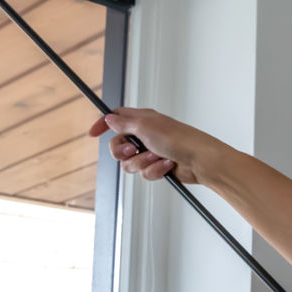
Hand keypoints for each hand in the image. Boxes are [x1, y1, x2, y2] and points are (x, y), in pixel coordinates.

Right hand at [88, 107, 224, 184]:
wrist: (199, 160)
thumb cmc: (179, 139)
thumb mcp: (146, 126)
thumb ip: (124, 124)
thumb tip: (108, 118)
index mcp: (142, 119)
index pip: (116, 118)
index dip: (103, 125)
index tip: (93, 134)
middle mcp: (145, 134)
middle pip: (117, 145)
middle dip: (122, 152)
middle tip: (132, 150)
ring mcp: (150, 151)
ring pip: (129, 163)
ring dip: (142, 162)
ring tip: (157, 157)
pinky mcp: (156, 166)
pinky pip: (143, 172)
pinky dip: (154, 170)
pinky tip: (166, 165)